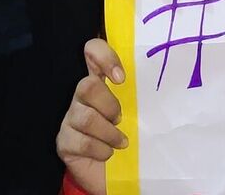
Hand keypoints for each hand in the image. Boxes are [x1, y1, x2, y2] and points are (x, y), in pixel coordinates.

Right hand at [57, 38, 127, 194]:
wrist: (114, 173)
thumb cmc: (128, 136)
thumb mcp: (137, 112)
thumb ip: (138, 94)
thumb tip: (161, 82)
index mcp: (99, 82)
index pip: (92, 51)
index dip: (104, 57)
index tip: (121, 78)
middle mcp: (80, 97)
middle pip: (87, 86)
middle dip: (109, 105)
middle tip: (121, 119)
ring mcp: (69, 119)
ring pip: (85, 117)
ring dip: (109, 132)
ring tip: (121, 142)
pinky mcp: (63, 142)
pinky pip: (81, 142)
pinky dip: (101, 150)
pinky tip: (108, 154)